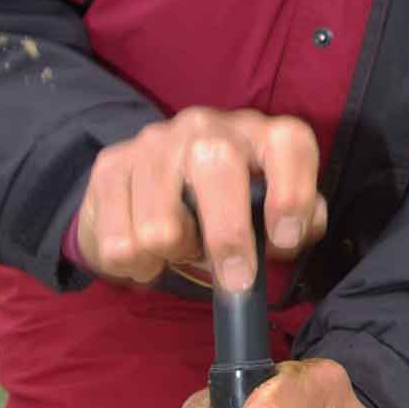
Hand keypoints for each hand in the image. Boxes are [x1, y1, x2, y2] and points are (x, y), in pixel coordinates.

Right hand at [76, 107, 326, 285]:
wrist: (152, 186)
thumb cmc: (229, 207)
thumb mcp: (270, 212)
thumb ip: (297, 223)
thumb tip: (295, 233)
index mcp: (259, 135)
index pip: (288, 144)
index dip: (291, 195)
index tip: (283, 241)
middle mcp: (208, 127)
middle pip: (217, 166)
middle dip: (228, 237)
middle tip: (234, 280)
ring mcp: (155, 142)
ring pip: (160, 222)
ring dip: (173, 255)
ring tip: (179, 250)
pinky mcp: (111, 166)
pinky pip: (119, 241)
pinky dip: (135, 265)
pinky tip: (146, 255)